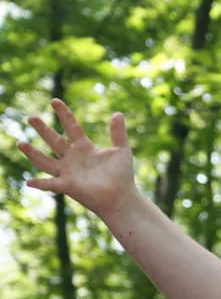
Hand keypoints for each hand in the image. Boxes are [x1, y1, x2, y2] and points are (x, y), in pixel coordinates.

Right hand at [18, 98, 136, 220]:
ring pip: (45, 161)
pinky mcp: (68, 186)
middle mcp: (72, 158)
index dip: (64, 114)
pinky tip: (29, 182)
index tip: (54, 100)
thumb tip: (118, 113)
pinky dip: (40, 184)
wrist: (122, 198)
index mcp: (84, 147)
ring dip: (33, 154)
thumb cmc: (122, 175)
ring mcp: (68, 172)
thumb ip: (118, 133)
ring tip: (21, 144)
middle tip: (31, 118)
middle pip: (54, 141)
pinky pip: (50, 184)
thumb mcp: (122, 151)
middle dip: (43, 129)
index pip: (71, 127)